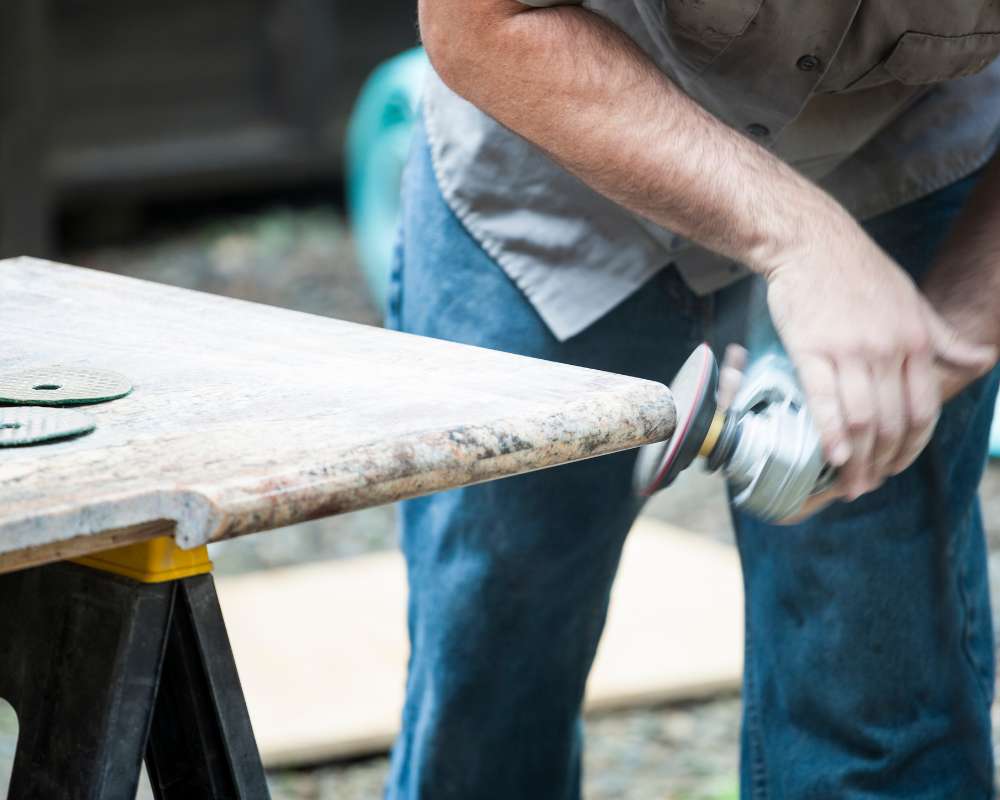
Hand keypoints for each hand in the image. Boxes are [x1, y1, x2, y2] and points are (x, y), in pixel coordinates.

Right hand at [763, 210, 995, 501]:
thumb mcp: (912, 300)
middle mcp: (889, 350)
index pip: (922, 410)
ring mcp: (850, 350)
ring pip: (861, 419)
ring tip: (847, 484)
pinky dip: (830, 434)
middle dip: (882, 463)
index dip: (910, 448)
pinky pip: (824, 400)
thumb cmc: (858, 271)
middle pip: (891, 423)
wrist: (810, 242)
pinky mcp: (812, 349)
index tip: (895, 468)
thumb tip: (984, 359)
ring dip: (857, 460)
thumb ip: (944, 338)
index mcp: (916, 341)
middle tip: (868, 487)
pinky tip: (831, 457)